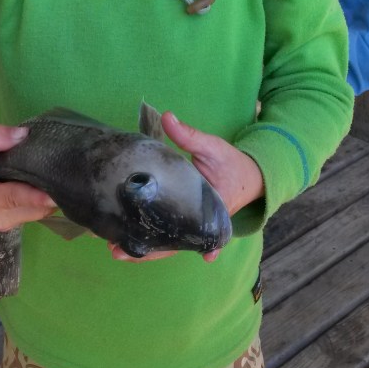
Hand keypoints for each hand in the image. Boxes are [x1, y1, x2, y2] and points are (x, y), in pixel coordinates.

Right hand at [0, 125, 56, 230]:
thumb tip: (23, 133)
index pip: (14, 199)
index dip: (36, 197)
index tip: (58, 193)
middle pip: (34, 209)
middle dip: (53, 192)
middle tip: (72, 169)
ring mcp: (5, 224)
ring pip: (38, 213)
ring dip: (50, 196)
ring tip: (63, 172)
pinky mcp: (11, 223)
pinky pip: (34, 213)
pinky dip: (43, 200)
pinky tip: (48, 180)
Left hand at [109, 111, 263, 263]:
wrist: (251, 176)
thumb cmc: (232, 162)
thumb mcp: (212, 146)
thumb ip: (189, 135)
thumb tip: (167, 116)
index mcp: (212, 210)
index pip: (185, 230)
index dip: (163, 241)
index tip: (146, 247)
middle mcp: (204, 225)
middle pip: (174, 245)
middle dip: (147, 251)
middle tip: (117, 251)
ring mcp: (198, 227)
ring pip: (171, 245)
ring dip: (147, 250)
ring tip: (116, 250)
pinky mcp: (192, 223)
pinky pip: (173, 238)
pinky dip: (156, 243)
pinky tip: (133, 248)